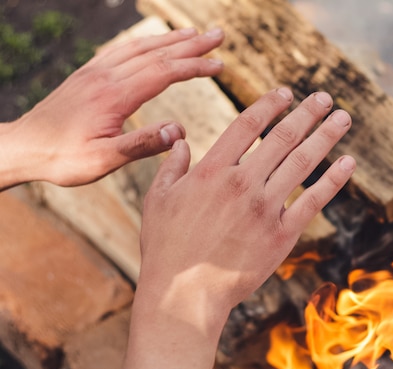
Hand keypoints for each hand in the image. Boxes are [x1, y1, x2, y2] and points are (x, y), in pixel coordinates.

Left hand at [0, 27, 223, 187]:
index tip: (219, 65)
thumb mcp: (102, 160)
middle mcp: (105, 76)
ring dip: (170, 39)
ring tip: (193, 34)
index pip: (163, 73)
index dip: (194, 67)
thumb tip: (178, 131)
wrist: (23, 147)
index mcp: (114, 96)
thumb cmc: (63, 158)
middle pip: (156, 53)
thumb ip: (140, 145)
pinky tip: (152, 43)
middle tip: (218, 35)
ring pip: (139, 48)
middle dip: (191, 44)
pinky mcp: (87, 74)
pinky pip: (120, 50)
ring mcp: (95, 72)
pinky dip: (144, 42)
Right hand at [138, 87, 354, 309]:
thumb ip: (171, 165)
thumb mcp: (158, 199)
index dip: (270, 105)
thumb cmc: (167, 247)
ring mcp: (265, 208)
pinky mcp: (281, 234)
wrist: (185, 293)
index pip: (247, 125)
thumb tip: (181, 140)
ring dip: (326, 137)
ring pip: (303, 162)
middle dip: (307, 113)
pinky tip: (348, 163)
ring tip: (343, 119)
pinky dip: (333, 180)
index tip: (286, 93)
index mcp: (212, 170)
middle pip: (283, 137)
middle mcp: (242, 183)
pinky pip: (313, 201)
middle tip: (325, 98)